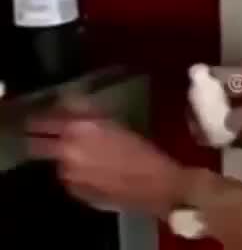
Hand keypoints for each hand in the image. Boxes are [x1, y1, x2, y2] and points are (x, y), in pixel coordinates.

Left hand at [27, 107, 186, 217]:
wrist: (152, 184)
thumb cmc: (140, 148)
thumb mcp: (115, 123)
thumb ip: (88, 115)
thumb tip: (69, 104)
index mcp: (79, 129)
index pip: (43, 121)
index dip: (40, 117)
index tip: (40, 115)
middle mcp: (66, 152)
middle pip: (36, 144)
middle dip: (38, 138)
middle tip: (48, 133)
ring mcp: (67, 175)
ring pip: (55, 161)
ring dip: (63, 156)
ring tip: (84, 154)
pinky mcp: (73, 192)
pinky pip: (68, 177)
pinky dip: (75, 172)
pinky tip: (95, 170)